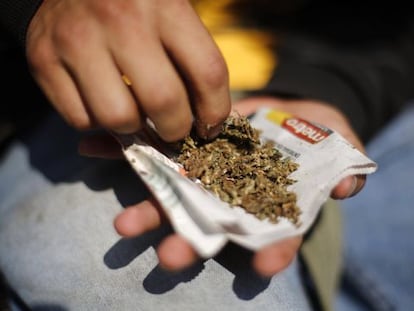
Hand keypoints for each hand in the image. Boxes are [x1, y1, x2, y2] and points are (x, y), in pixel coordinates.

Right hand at [26, 0, 230, 140]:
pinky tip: (100, 99)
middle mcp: (121, 20)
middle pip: (163, 103)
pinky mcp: (43, 59)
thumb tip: (207, 120)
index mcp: (164, 4)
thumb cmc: (133, 5)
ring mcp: (78, 40)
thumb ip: (192, 59)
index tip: (210, 126)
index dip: (215, 112)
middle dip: (175, 130)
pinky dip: (96, 121)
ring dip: (132, 127)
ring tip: (133, 109)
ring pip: (118, 119)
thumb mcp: (170, 12)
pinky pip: (80, 120)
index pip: (208, 73)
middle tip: (173, 128)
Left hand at [78, 96, 365, 276]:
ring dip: (147, 212)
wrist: (287, 111)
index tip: (262, 265)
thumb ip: (344, 169)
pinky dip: (123, 151)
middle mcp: (230, 197)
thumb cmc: (318, 134)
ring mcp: (203, 173)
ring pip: (173, 198)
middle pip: (208, 226)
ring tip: (123, 228)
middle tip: (171, 258)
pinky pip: (151, 151)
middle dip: (189, 244)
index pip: (271, 235)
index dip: (269, 250)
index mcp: (268, 204)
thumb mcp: (338, 146)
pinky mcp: (183, 144)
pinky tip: (94, 149)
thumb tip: (348, 186)